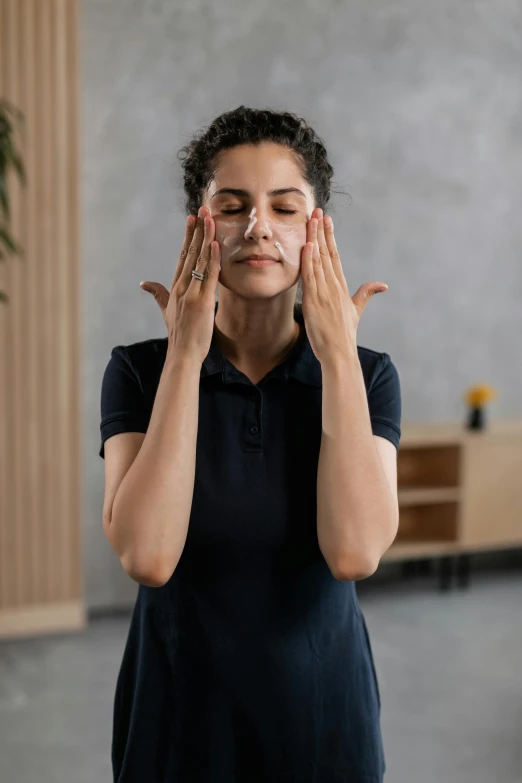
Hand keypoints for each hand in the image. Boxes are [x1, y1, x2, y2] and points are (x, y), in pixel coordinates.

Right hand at [139, 206, 220, 362]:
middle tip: (202, 209)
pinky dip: (213, 259)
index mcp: (175, 286)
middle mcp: (181, 286)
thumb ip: (157, 295)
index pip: (182, 256)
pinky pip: (210, 275)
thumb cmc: (179, 334)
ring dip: (206, 237)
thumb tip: (144, 283)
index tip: (192, 219)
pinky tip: (216, 244)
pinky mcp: (202, 301)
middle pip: (190, 252)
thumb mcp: (166, 311)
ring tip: (211, 218)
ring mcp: (191, 292)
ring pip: (200, 259)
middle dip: (197, 230)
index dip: (188, 236)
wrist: (182, 353)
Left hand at [300, 207, 387, 364]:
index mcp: (342, 287)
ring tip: (310, 221)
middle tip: (317, 211)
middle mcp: (334, 287)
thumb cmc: (344, 336)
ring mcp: (325, 293)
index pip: (335, 256)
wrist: (340, 354)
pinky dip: (309, 261)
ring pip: (318, 261)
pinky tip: (308, 246)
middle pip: (327, 253)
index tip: (326, 220)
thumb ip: (366, 295)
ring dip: (314, 239)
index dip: (330, 237)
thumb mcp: (356, 312)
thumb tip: (383, 285)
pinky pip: (310, 277)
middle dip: (321, 231)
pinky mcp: (314, 302)